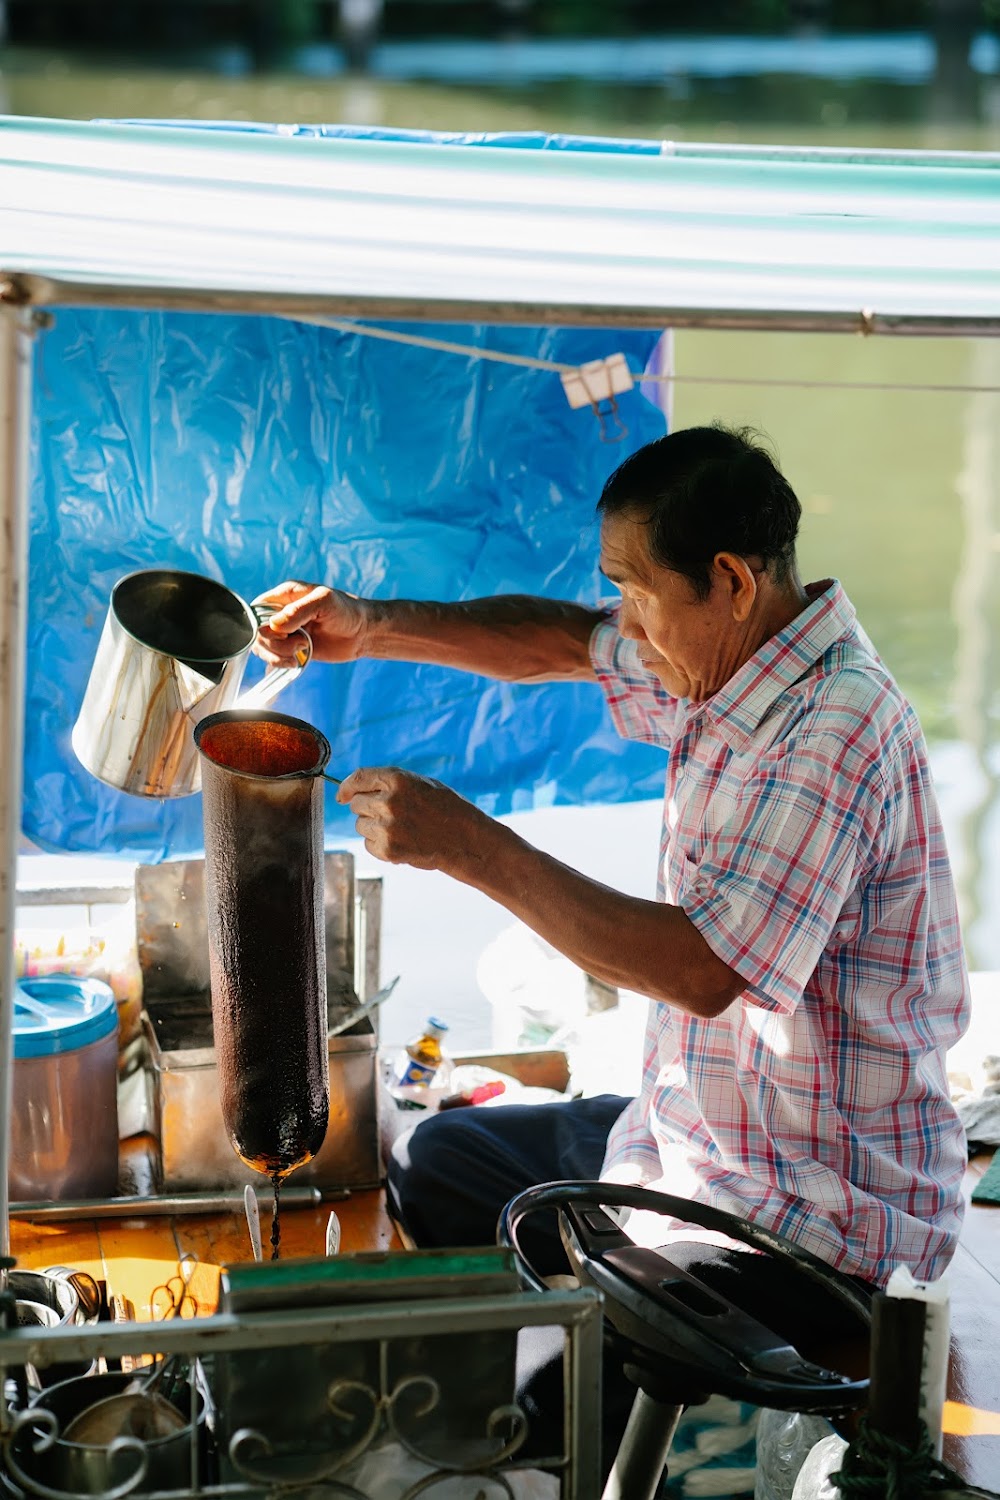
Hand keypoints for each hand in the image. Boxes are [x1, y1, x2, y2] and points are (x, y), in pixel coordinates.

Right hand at [253, 581, 368, 664]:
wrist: (362, 633)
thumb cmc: (346, 611)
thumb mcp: (324, 603)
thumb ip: (298, 611)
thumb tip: (275, 625)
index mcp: (285, 596)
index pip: (258, 609)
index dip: (263, 624)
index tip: (283, 631)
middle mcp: (282, 613)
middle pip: (259, 632)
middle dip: (276, 642)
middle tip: (302, 643)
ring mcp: (286, 632)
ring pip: (263, 646)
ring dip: (278, 654)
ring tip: (302, 652)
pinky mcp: (291, 648)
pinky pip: (273, 658)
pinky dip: (279, 663)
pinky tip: (296, 663)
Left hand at [336, 767, 483, 871]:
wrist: (466, 841)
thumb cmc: (446, 808)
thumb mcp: (421, 783)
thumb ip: (389, 783)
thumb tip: (351, 791)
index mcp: (397, 780)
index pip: (358, 779)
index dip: (346, 787)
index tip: (342, 795)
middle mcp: (389, 802)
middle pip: (356, 804)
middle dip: (367, 808)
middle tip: (390, 814)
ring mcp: (387, 827)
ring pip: (360, 825)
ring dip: (374, 827)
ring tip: (401, 828)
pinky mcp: (388, 850)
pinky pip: (368, 844)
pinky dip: (380, 844)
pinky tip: (402, 841)